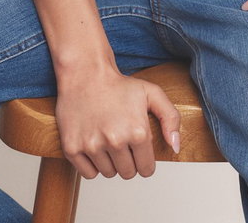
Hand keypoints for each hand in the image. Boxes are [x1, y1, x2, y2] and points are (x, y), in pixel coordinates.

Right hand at [55, 64, 180, 179]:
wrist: (86, 74)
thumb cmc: (119, 85)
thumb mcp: (152, 93)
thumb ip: (170, 118)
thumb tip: (175, 147)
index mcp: (137, 131)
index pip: (146, 169)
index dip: (145, 161)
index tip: (140, 152)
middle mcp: (115, 141)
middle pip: (128, 174)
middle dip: (129, 162)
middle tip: (123, 142)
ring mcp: (92, 146)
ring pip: (108, 174)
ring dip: (111, 162)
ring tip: (108, 140)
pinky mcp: (72, 148)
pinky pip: (88, 174)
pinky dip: (92, 165)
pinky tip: (95, 145)